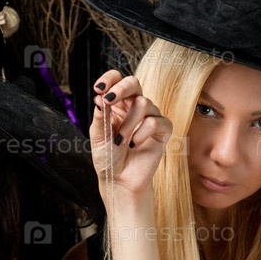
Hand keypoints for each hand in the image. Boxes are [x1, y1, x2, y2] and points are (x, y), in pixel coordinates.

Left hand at [90, 70, 171, 197]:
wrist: (120, 180)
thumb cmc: (108, 158)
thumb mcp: (98, 136)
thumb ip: (100, 116)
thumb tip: (100, 97)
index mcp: (116, 105)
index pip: (116, 81)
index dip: (109, 79)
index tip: (99, 88)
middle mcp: (134, 107)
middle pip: (134, 82)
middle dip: (121, 88)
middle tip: (109, 100)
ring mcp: (150, 117)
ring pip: (144, 103)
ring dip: (128, 123)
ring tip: (121, 141)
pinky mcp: (163, 130)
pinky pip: (155, 121)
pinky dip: (142, 133)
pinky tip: (135, 144)